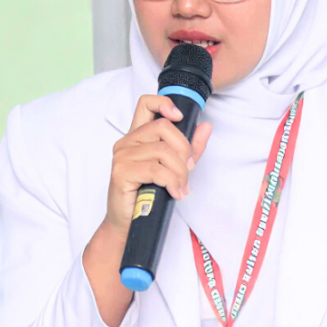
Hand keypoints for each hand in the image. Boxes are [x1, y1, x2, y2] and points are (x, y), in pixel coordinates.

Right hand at [104, 94, 211, 235]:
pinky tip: (175, 193)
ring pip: (163, 151)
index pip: (146, 103)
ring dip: (180, 172)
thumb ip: (190, 147)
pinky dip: (172, 182)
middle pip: (163, 127)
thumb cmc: (149, 195)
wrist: (128, 223)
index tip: (179, 118)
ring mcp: (122, 156)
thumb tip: (206, 127)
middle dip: (184, 149)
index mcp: (137, 136)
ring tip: (181, 187)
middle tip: (188, 170)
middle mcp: (126, 142)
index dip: (164, 103)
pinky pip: (156, 170)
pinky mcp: (121, 172)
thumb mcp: (175, 168)